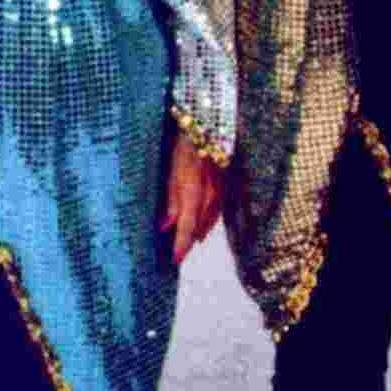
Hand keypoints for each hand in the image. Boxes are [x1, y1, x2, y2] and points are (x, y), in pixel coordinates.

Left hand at [160, 132, 223, 264]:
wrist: (208, 130)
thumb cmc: (184, 149)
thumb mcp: (171, 174)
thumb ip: (171, 201)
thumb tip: (166, 226)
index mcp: (194, 196)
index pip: (187, 229)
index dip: (181, 247)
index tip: (174, 261)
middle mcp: (210, 199)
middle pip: (199, 229)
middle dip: (188, 243)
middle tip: (177, 255)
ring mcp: (219, 194)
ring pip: (209, 222)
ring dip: (198, 234)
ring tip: (188, 244)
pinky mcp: (223, 188)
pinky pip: (215, 212)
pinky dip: (207, 222)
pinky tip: (202, 226)